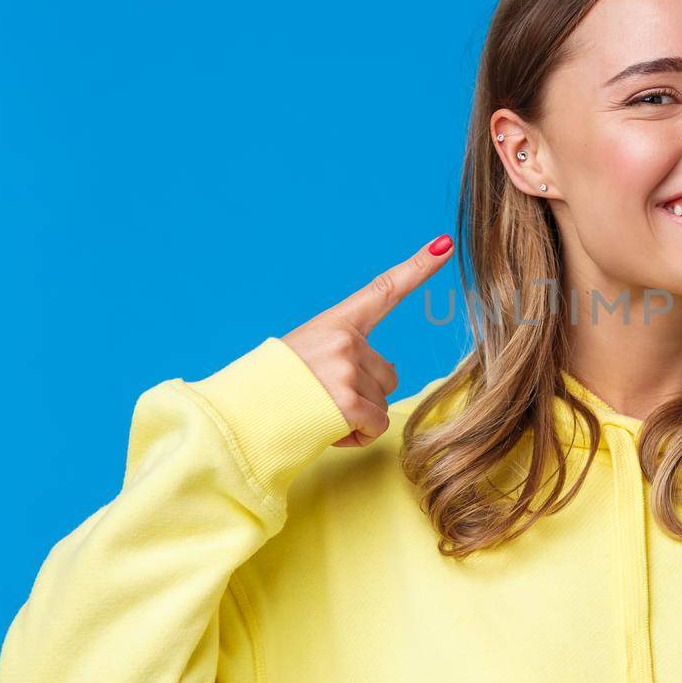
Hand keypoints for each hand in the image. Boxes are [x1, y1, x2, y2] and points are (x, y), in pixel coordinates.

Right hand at [281, 233, 454, 447]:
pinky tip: (327, 429)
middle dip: (363, 394)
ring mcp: (347, 370)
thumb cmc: (271, 389)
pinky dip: (357, 436)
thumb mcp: (306, 354)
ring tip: (317, 412)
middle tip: (321, 397)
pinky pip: (376, 426)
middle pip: (388, 375)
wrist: (237, 416)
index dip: (417, 267)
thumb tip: (390, 375)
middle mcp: (345, 341)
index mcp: (335, 323)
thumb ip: (345, 354)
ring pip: (382, 404)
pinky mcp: (349, 403)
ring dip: (356, 418)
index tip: (444, 245)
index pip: (383, 289)